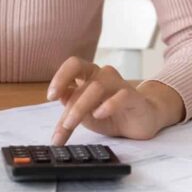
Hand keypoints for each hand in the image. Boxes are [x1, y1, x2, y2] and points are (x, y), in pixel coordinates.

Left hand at [46, 57, 180, 145]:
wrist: (141, 121)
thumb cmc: (111, 115)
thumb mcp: (85, 116)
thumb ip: (71, 107)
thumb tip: (60, 97)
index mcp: (89, 76)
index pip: (72, 65)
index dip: (60, 77)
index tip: (50, 96)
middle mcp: (102, 75)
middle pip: (82, 77)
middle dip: (68, 104)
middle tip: (62, 124)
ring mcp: (119, 84)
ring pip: (96, 87)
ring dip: (80, 108)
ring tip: (71, 125)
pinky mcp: (134, 97)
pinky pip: (121, 95)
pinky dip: (108, 104)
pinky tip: (100, 114)